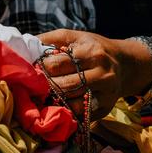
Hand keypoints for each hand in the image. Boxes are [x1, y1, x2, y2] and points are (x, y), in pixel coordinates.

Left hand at [37, 30, 151, 120]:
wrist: (124, 64)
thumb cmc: (94, 48)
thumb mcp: (76, 37)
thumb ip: (51, 39)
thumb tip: (27, 44)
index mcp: (92, 52)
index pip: (58, 64)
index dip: (41, 68)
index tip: (31, 70)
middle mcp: (102, 73)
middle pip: (64, 85)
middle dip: (45, 86)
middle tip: (33, 86)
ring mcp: (106, 93)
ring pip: (72, 103)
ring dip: (54, 101)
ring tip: (43, 97)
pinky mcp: (106, 108)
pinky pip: (81, 114)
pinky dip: (67, 112)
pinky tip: (58, 107)